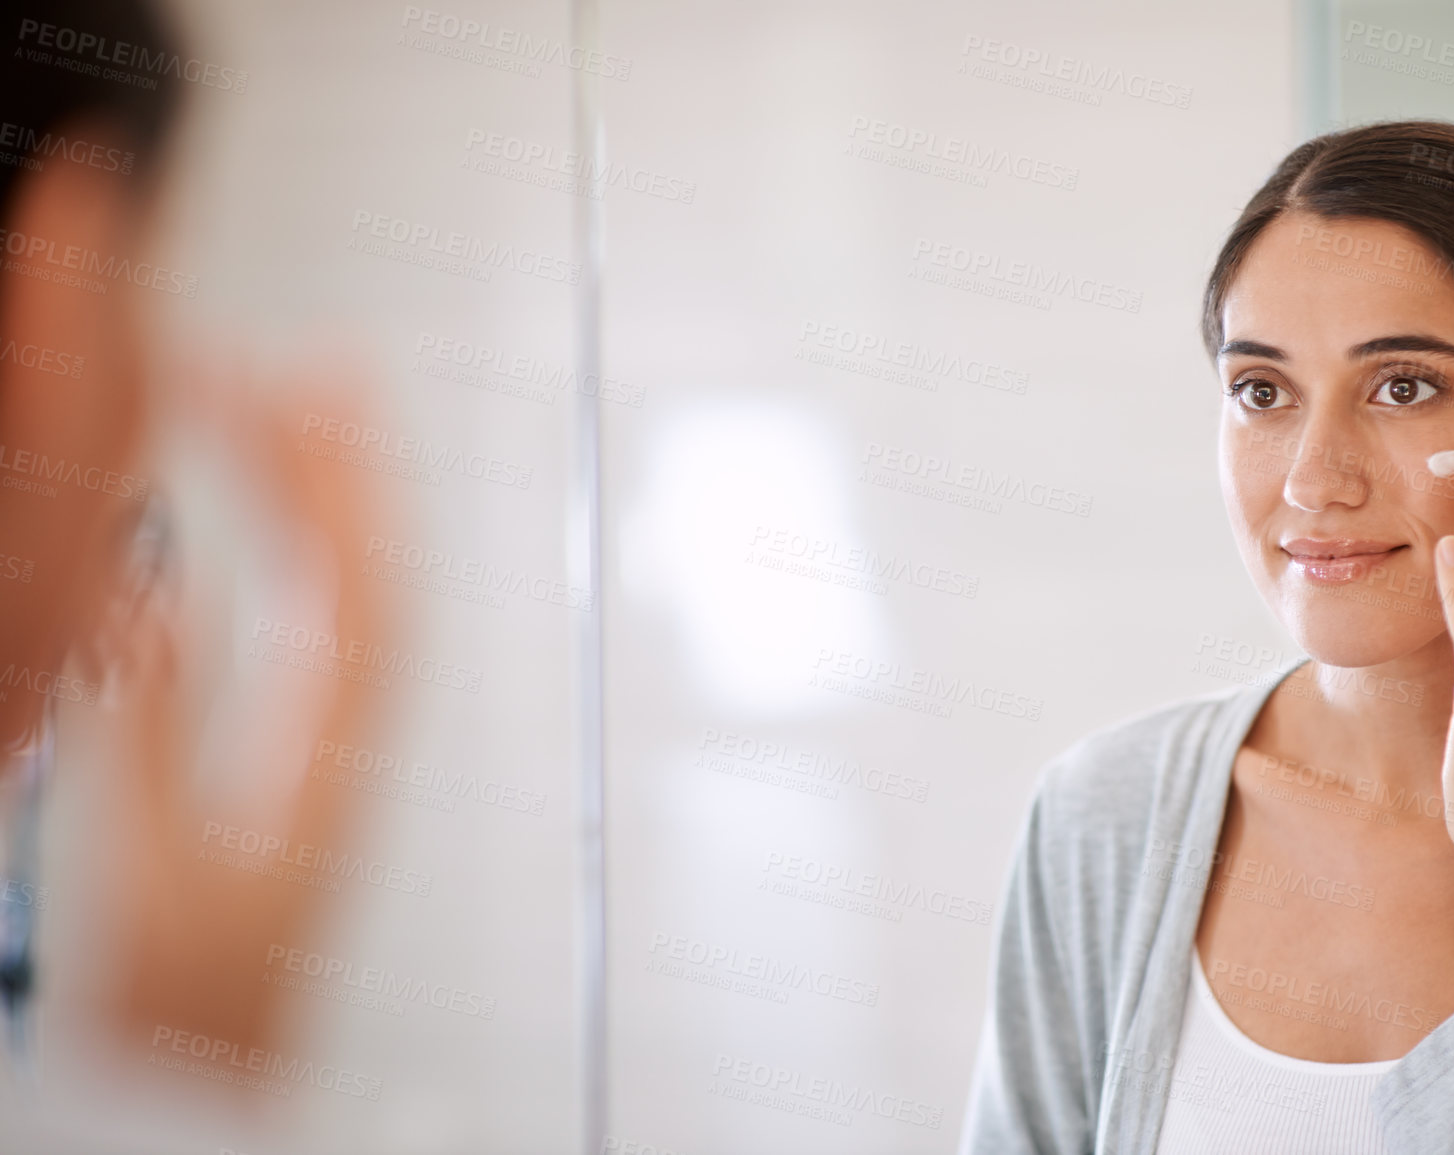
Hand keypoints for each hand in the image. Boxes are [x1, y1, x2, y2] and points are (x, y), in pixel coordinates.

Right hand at [95, 358, 394, 1054]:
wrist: (211, 1079)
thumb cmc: (188, 996)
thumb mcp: (149, 861)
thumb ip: (152, 727)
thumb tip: (160, 597)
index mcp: (329, 753)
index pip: (349, 586)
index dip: (326, 481)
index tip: (294, 393)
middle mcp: (356, 737)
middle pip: (371, 573)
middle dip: (344, 464)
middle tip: (312, 368)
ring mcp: (342, 743)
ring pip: (360, 597)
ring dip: (338, 503)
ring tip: (307, 414)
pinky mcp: (315, 756)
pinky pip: (335, 633)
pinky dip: (317, 562)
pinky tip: (285, 529)